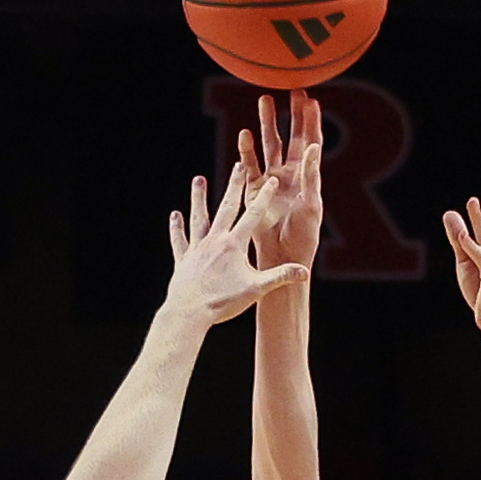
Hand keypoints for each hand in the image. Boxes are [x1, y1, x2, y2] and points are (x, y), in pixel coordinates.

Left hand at [163, 159, 309, 330]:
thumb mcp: (256, 290)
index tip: (271, 179)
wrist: (189, 314)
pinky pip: (180, 240)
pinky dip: (177, 228)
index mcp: (235, 245)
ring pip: (199, 217)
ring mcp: (197, 249)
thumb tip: (305, 273)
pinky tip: (175, 216)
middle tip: (239, 165)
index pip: (253, 216)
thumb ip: (280, 277)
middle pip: (226, 207)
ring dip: (199, 198)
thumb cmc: (223, 303)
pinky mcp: (183, 260)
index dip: (264, 197)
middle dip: (234, 185)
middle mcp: (215, 241)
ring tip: (199, 180)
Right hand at [237, 90, 323, 270]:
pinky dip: (246, 150)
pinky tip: (243, 134)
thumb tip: (314, 146)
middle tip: (291, 91)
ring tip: (264, 100)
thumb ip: (311, 176)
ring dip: (267, 123)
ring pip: (268, 145)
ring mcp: (270, 180)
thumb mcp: (311, 205)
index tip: (310, 99)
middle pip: (290, 137)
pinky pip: (249, 166)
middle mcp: (289, 174)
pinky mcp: (253, 190)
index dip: (311, 121)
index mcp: (307, 177)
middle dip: (291, 114)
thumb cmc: (302, 237)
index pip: (310, 142)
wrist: (281, 258)